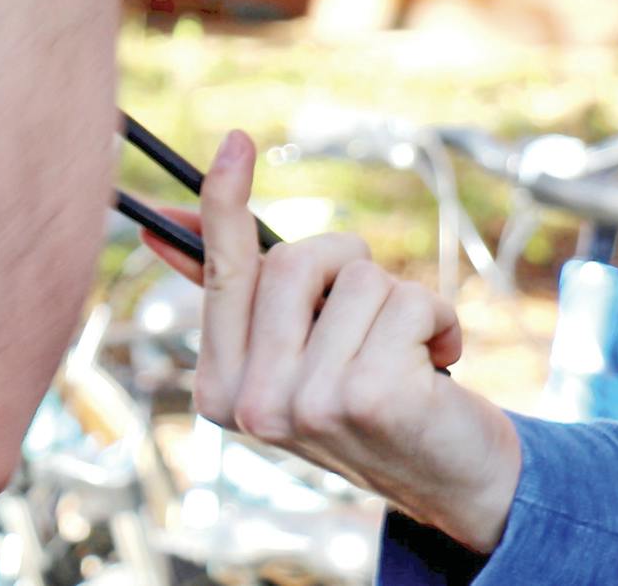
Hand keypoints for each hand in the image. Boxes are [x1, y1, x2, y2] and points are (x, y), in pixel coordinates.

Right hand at [161, 130, 523, 553]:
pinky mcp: (372, 398)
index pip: (221, 274)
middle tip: (370, 313)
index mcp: (221, 388)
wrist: (451, 477)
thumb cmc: (369, 395)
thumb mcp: (296, 351)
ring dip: (398, 298)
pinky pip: (409, 300)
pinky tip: (435, 365)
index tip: (236, 141)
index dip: (225, 203)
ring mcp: (310, 405)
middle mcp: (254, 404)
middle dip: (346, 262)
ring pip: (358, 277)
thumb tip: (166, 222)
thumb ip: (243, 293)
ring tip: (406, 351)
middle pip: (294, 260)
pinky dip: (439, 319)